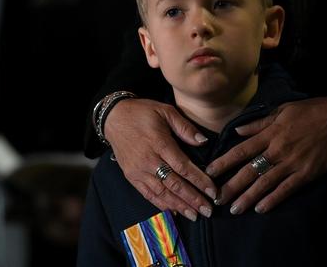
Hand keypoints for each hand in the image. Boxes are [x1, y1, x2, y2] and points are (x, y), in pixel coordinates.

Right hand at [104, 98, 216, 220]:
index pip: (183, 167)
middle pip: (174, 184)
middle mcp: (148, 160)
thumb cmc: (142, 112)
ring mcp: (138, 171)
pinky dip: (161, 204)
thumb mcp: (165, 111)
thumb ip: (185, 127)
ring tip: (194, 215)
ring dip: (179, 205)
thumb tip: (203, 142)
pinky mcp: (131, 176)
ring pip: (162, 193)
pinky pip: (148, 194)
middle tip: (208, 210)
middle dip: (193, 198)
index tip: (212, 191)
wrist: (113, 118)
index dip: (199, 181)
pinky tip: (174, 211)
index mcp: (159, 143)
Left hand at [206, 93, 326, 213]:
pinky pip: (287, 189)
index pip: (241, 150)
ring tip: (234, 209)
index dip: (224, 162)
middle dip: (231, 186)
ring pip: (265, 183)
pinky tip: (260, 209)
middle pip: (249, 171)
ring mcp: (293, 163)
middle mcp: (278, 150)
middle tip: (216, 199)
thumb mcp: (282, 110)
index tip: (209, 172)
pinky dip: (273, 200)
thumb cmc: (313, 110)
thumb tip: (237, 131)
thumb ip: (258, 123)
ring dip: (248, 198)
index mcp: (270, 133)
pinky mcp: (308, 173)